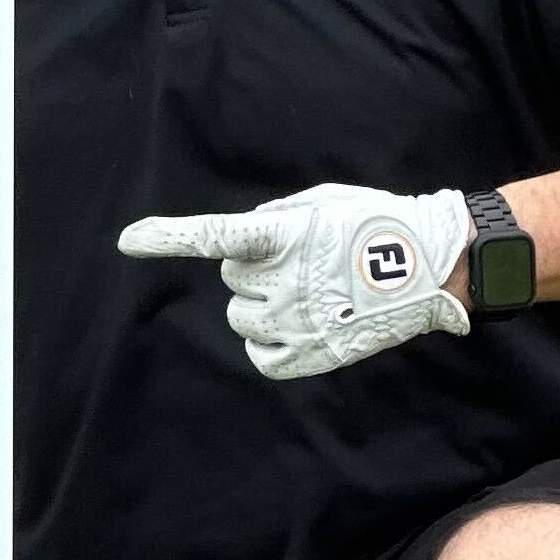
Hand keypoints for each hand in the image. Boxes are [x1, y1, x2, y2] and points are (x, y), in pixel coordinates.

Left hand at [118, 181, 471, 380]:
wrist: (431, 267)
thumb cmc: (377, 225)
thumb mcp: (325, 202)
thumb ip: (276, 218)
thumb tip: (244, 239)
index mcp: (287, 236)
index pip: (217, 237)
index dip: (169, 237)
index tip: (128, 239)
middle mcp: (285, 282)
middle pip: (232, 279)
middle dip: (257, 270)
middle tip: (304, 263)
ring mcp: (295, 322)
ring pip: (242, 316)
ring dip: (263, 305)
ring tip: (312, 293)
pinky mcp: (306, 357)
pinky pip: (258, 353)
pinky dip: (271, 341)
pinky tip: (305, 324)